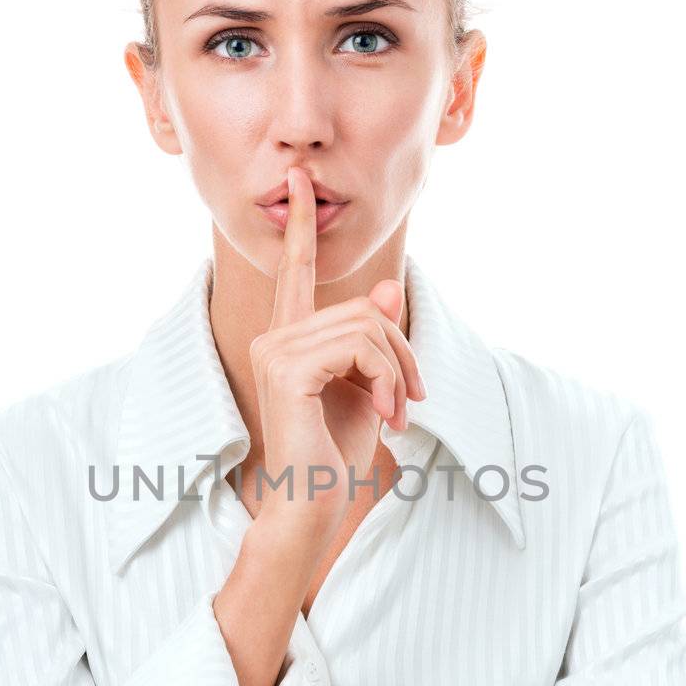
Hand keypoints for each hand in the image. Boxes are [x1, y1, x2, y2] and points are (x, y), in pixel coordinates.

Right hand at [250, 165, 425, 533]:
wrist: (312, 503)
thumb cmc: (335, 455)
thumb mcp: (369, 388)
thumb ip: (376, 340)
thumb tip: (390, 288)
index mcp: (289, 338)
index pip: (295, 271)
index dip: (302, 225)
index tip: (303, 181)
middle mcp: (274, 337)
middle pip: (363, 307)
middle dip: (401, 351)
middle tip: (411, 399)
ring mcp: (275, 350)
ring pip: (367, 326)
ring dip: (398, 370)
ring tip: (397, 412)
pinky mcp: (287, 368)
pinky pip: (360, 346)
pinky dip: (386, 378)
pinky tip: (385, 414)